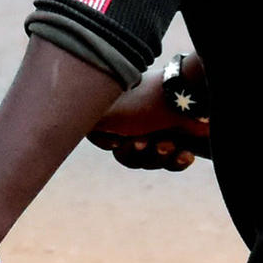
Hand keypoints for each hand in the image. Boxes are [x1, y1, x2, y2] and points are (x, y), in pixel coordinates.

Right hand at [92, 59, 209, 170]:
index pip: (100, 136)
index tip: (117, 139)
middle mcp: (136, 117)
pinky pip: (171, 164)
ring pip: (147, 161)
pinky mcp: (181, 139)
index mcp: (117, 107)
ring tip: (169, 143)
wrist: (191, 99)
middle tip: (143, 141)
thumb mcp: (104, 112)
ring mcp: (159, 128)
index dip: (107, 143)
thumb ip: (83, 123)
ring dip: (157, 156)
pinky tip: (184, 152)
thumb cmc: (145, 103)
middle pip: (124, 154)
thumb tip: (70, 126)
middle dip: (135, 153)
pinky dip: (176, 161)